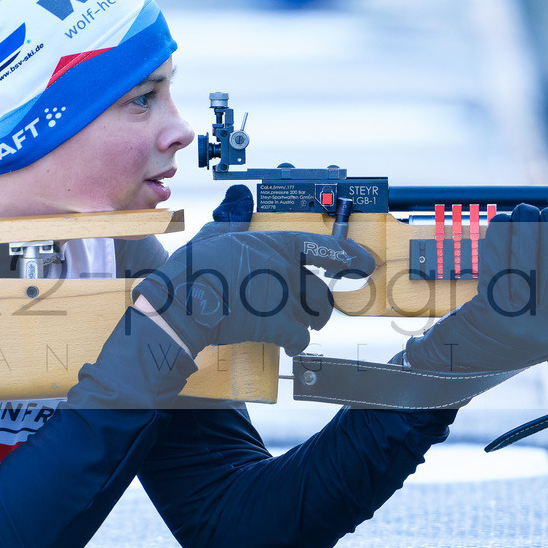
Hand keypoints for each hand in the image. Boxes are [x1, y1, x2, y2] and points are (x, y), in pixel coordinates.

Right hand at [133, 186, 375, 355]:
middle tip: (310, 311)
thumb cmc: (194, 270)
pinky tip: (288, 345)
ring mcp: (284, 299)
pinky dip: (297, 344)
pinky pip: (300, 338)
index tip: (365, 262)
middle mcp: (286, 270)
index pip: (323, 248)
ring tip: (298, 327)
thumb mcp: (214, 234)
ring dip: (309, 323)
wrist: (182, 303)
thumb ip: (234, 221)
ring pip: (315, 315)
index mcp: (275, 244)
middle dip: (317, 304)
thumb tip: (238, 202)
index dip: (349, 256)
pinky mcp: (276, 326)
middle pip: (319, 291)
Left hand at [405, 203, 547, 371]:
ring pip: (526, 263)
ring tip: (520, 211)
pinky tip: (499, 224)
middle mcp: (544, 332)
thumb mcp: (536, 340)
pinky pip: (498, 267)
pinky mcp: (489, 315)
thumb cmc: (492, 345)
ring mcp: (517, 325)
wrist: (447, 369)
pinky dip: (499, 241)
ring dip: (524, 229)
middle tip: (542, 210)